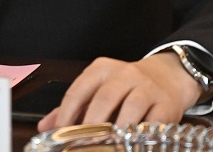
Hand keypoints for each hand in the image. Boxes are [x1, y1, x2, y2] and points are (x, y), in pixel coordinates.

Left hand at [37, 51, 201, 131]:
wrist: (167, 77)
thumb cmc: (126, 86)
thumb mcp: (98, 88)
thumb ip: (72, 107)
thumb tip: (45, 126)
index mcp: (102, 69)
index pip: (78, 91)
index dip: (67, 116)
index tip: (60, 135)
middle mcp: (125, 74)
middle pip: (104, 99)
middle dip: (91, 125)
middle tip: (83, 144)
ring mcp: (147, 88)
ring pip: (130, 109)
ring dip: (117, 131)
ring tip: (107, 145)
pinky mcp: (166, 105)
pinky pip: (153, 122)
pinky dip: (140, 135)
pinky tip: (130, 144)